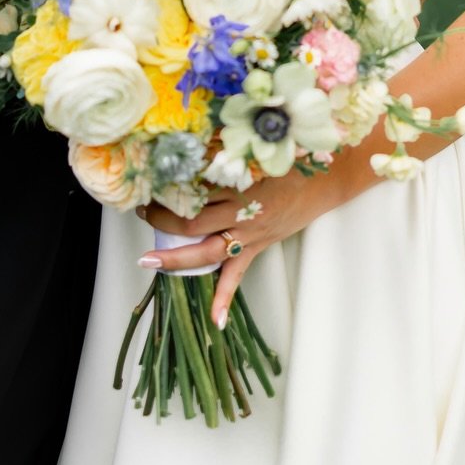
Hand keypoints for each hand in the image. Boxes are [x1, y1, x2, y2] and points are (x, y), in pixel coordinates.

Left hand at [139, 163, 344, 325]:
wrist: (322, 181)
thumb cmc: (288, 161)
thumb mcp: (254, 152)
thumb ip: (225, 152)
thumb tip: (191, 143)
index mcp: (239, 187)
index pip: (194, 192)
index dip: (168, 191)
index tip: (150, 184)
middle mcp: (241, 214)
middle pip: (193, 224)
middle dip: (162, 221)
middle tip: (141, 213)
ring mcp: (249, 235)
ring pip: (207, 253)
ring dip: (176, 259)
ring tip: (149, 260)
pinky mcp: (257, 248)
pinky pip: (237, 276)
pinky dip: (225, 298)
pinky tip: (214, 321)